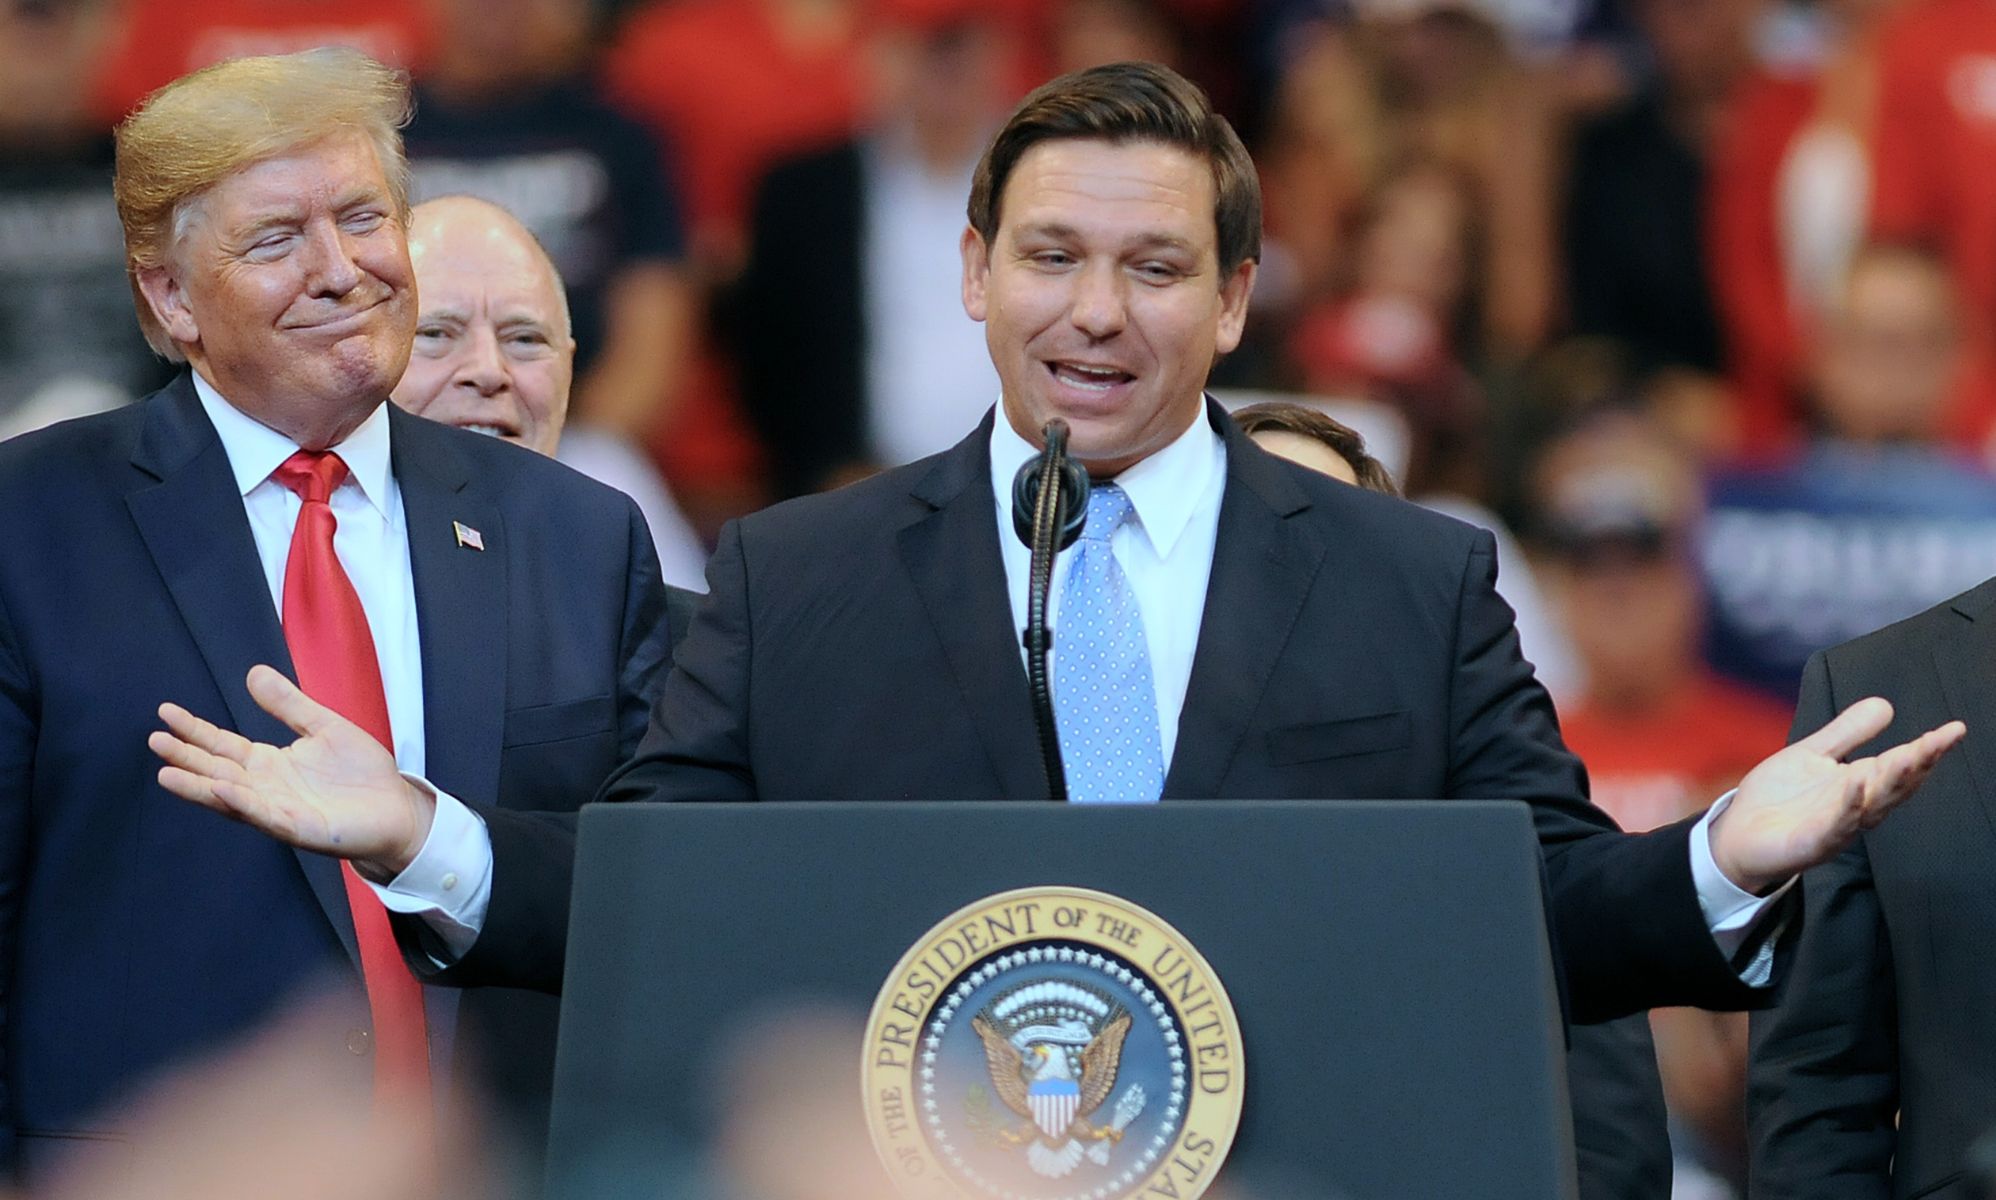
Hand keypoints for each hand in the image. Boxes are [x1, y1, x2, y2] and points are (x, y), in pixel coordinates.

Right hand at [149, 665, 435, 880]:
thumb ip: (289, 705)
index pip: (223, 745)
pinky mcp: (300, 828)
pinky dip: (242, 803)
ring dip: (199, 786)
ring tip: (167, 773)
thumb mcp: (324, 727)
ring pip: (231, 798)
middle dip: (186, 758)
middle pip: (217, 771)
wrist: (397, 807)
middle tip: (154, 740)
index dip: (195, 730)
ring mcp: (279, 810)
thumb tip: (253, 673)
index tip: (165, 712)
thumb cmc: (362, 773)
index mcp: (270, 764)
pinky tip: (222, 789)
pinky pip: (265, 815)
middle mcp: (266, 788)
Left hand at [1710, 696, 1963, 893]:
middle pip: (1895, 785)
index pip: (1900, 764)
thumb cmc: (1780, 797)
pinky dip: (1848, 806)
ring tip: (1910, 756)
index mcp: (1859, 784)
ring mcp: (1837, 827)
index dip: (1927, 749)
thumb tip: (1886, 704)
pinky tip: (1856, 784)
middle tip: (1942, 740)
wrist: (1738, 834)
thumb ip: (1847, 733)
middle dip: (1918, 763)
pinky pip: (1835, 826)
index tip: (1954, 728)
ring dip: (1892, 782)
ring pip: (1873, 806)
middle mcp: (1856, 807)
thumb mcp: (1812, 755)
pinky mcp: (1812, 844)